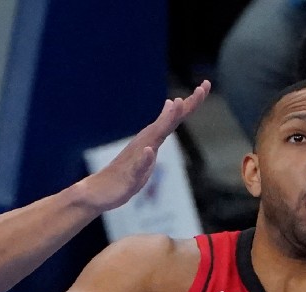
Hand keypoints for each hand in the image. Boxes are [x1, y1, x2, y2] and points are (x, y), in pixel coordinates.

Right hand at [76, 80, 210, 212]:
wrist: (100, 191)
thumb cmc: (126, 172)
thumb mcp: (150, 145)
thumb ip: (162, 126)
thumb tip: (172, 103)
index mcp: (153, 137)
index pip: (175, 118)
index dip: (191, 103)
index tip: (205, 85)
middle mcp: (146, 142)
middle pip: (170, 122)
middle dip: (186, 105)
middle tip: (202, 88)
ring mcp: (138, 157)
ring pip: (154, 137)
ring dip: (166, 121)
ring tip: (177, 105)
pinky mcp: (130, 175)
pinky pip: (138, 166)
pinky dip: (145, 157)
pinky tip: (149, 150)